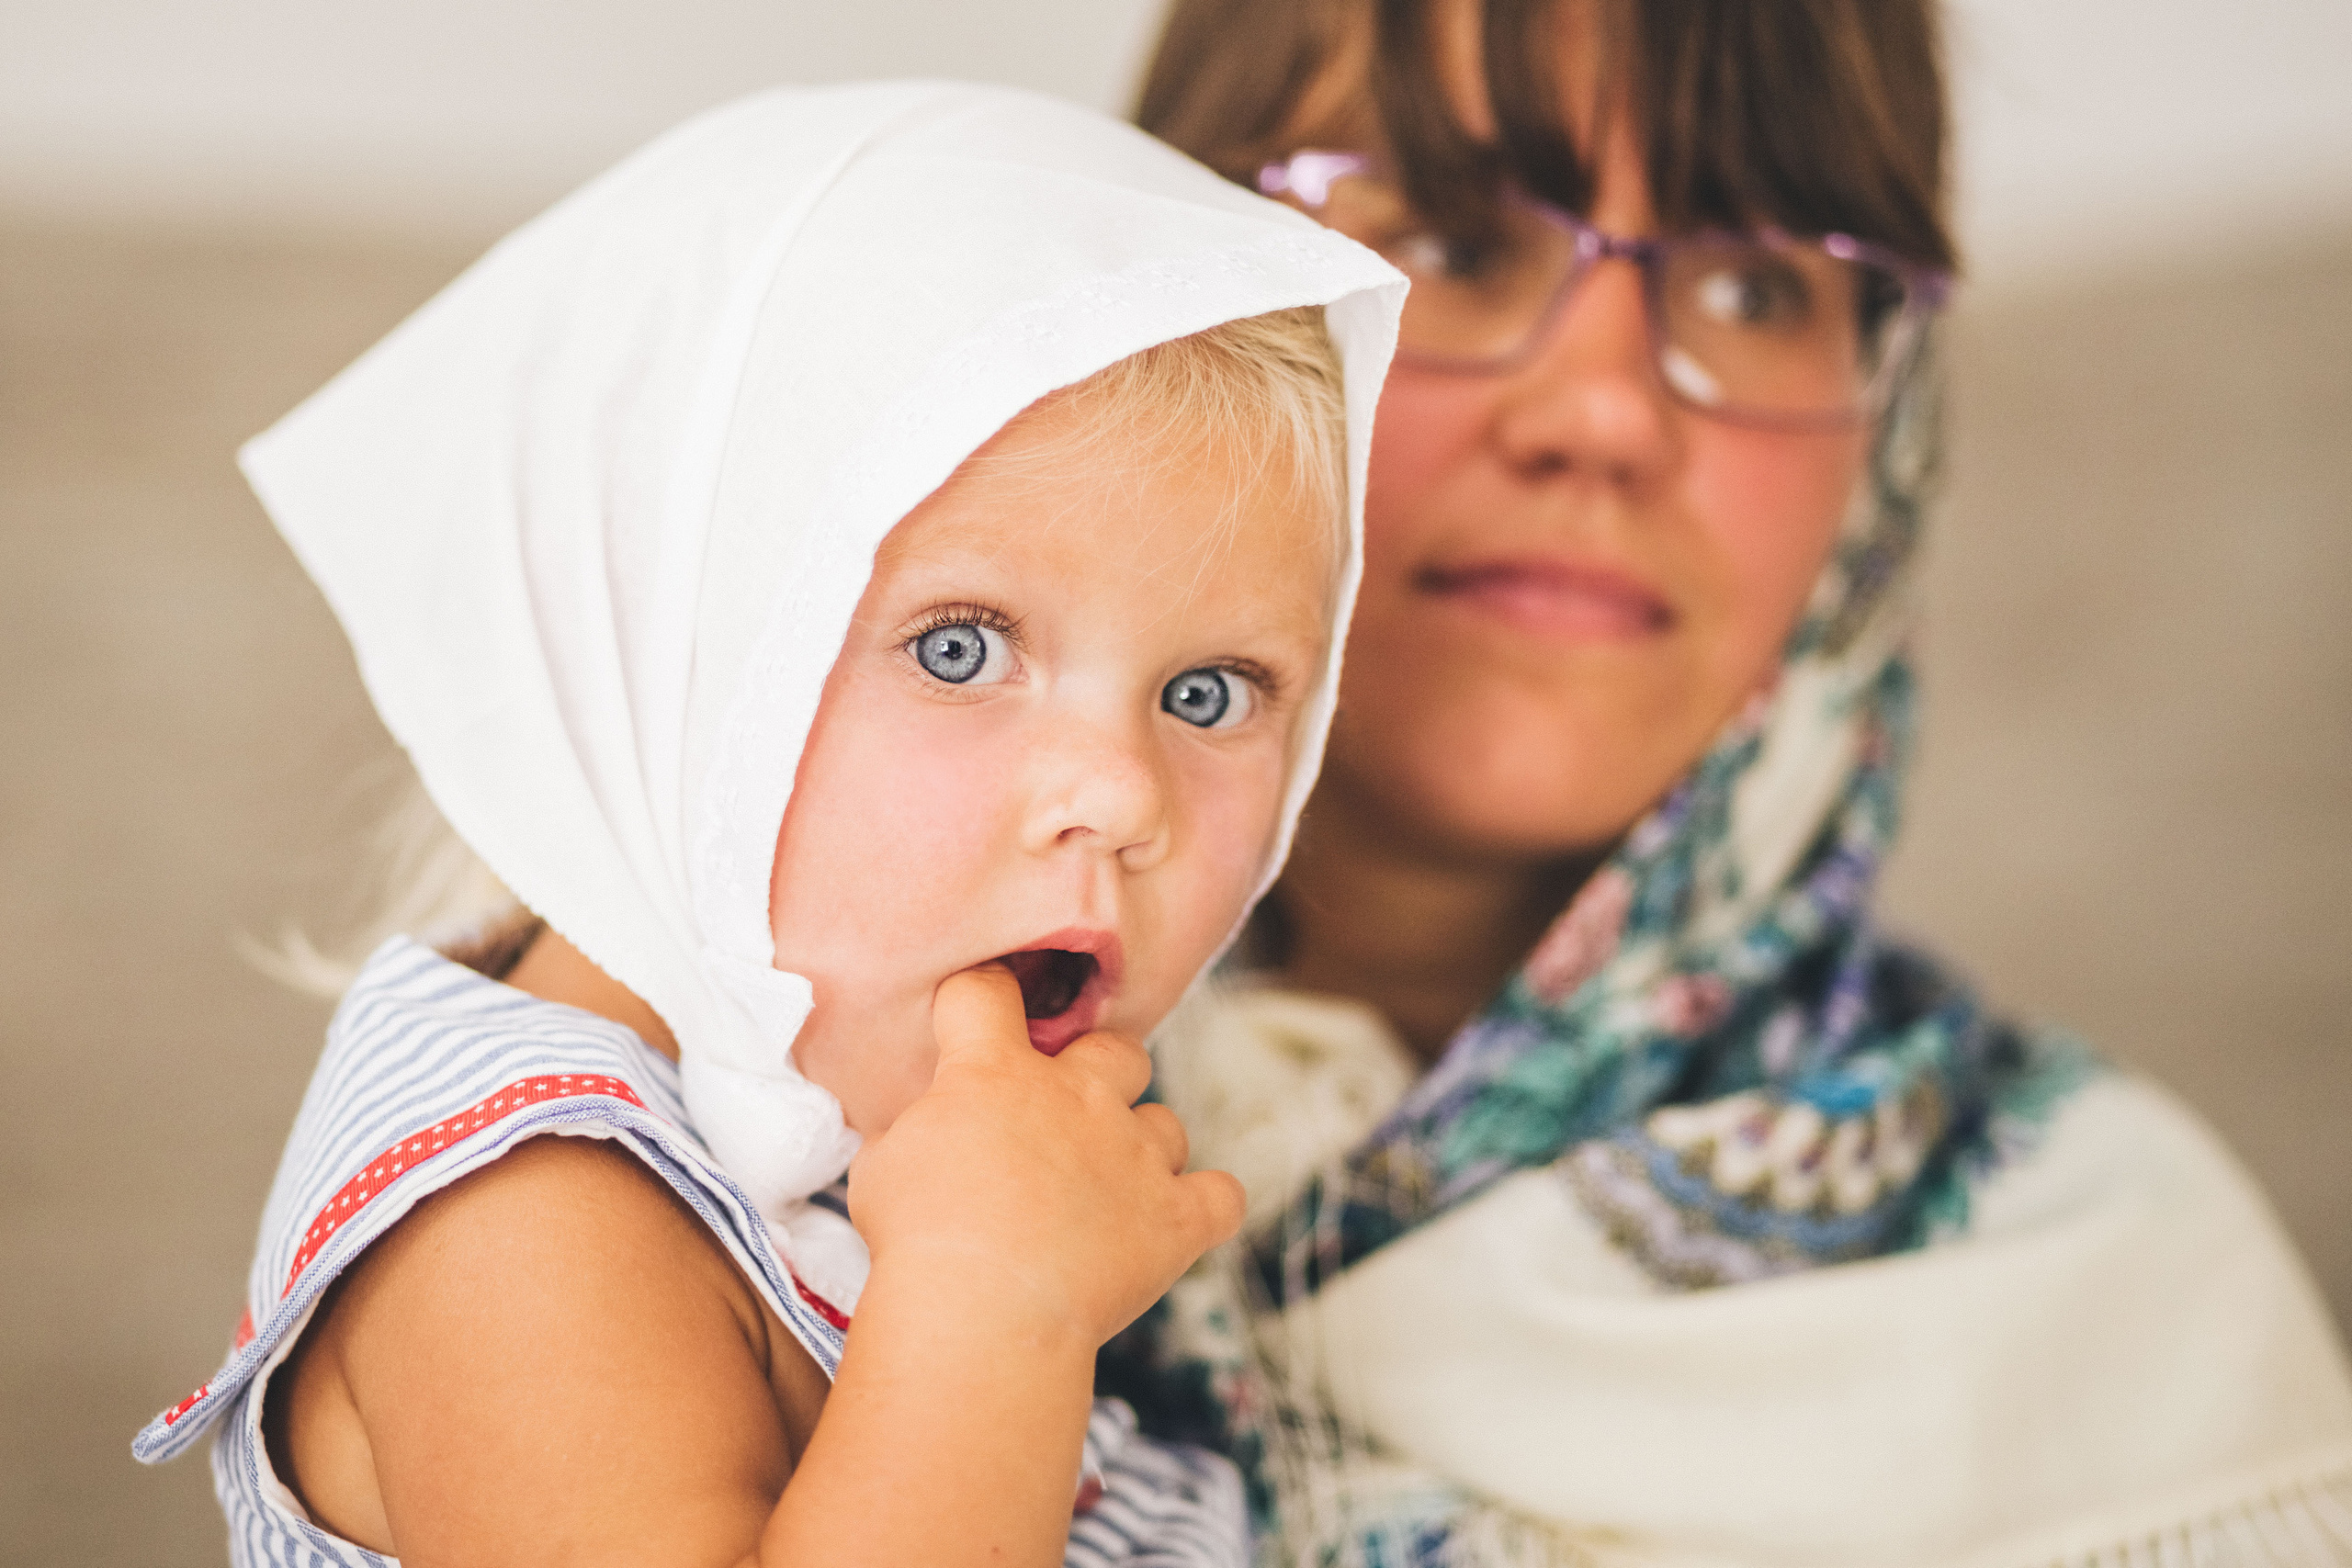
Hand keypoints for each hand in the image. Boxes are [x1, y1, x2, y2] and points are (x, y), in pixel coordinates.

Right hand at [846, 964, 1243, 1351]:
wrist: (981, 1311)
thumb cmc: (916, 1240)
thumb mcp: (884, 1165)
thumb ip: (919, 1130)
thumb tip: (931, 1131)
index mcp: (997, 1073)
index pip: (988, 994)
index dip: (980, 999)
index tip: (973, 1019)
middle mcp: (1079, 1096)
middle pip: (1115, 1048)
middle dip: (1097, 1073)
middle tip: (1063, 1122)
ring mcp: (1135, 1154)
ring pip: (1166, 1124)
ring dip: (1144, 1150)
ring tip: (1108, 1195)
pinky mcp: (1176, 1216)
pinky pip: (1222, 1197)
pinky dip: (1206, 1207)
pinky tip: (1180, 1222)